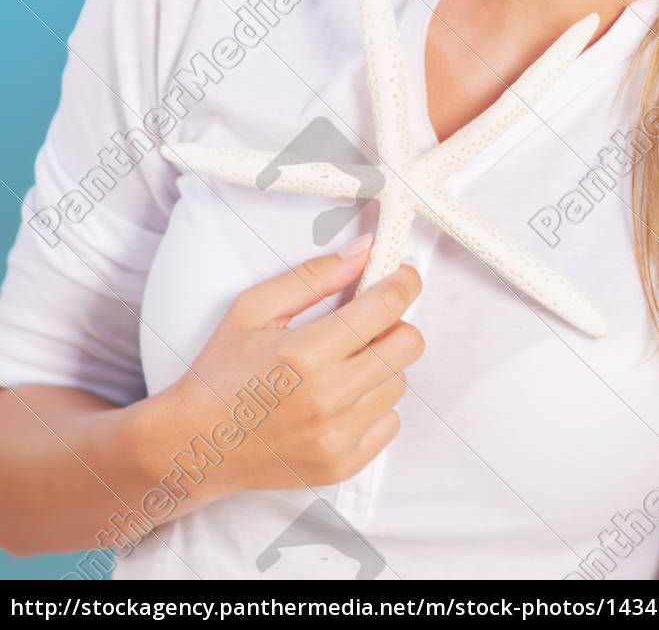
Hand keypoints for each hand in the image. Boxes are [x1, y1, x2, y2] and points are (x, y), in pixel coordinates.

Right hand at [141, 238, 423, 499]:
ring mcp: (337, 437)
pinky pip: (390, 421)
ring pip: (400, 382)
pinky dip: (374, 404)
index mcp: (305, 352)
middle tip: (368, 323)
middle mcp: (327, 398)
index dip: (404, 282)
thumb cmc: (221, 373)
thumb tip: (365, 251)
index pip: (386, 306)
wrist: (194, 445)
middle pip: (408, 344)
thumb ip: (313, 276)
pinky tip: (340, 400)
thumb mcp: (253, 308)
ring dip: (381, 366)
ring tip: (341, 366)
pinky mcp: (342, 465)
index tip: (404, 275)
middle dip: (394, 323)